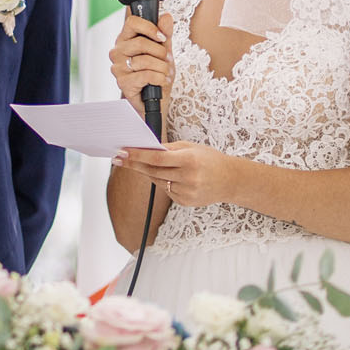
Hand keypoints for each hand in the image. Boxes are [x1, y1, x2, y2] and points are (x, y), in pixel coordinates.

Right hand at [109, 12, 173, 114]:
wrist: (155, 99)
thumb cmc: (157, 73)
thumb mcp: (164, 51)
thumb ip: (165, 34)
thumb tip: (166, 17)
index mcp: (125, 39)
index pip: (132, 22)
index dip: (150, 27)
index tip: (162, 37)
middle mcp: (118, 52)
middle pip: (140, 42)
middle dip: (160, 52)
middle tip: (167, 59)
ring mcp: (118, 68)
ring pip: (144, 60)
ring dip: (162, 67)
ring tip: (165, 72)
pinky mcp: (123, 83)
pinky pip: (146, 75)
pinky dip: (159, 78)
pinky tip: (162, 81)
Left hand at [112, 142, 243, 207]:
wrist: (230, 180)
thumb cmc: (210, 159)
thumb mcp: (192, 147)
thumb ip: (169, 148)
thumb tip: (146, 148)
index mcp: (189, 160)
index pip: (156, 158)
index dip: (137, 155)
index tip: (122, 152)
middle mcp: (187, 178)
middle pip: (153, 171)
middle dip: (134, 164)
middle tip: (119, 158)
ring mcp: (186, 192)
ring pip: (157, 181)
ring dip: (149, 172)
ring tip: (146, 164)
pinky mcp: (185, 202)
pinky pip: (166, 191)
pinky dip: (163, 182)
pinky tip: (171, 177)